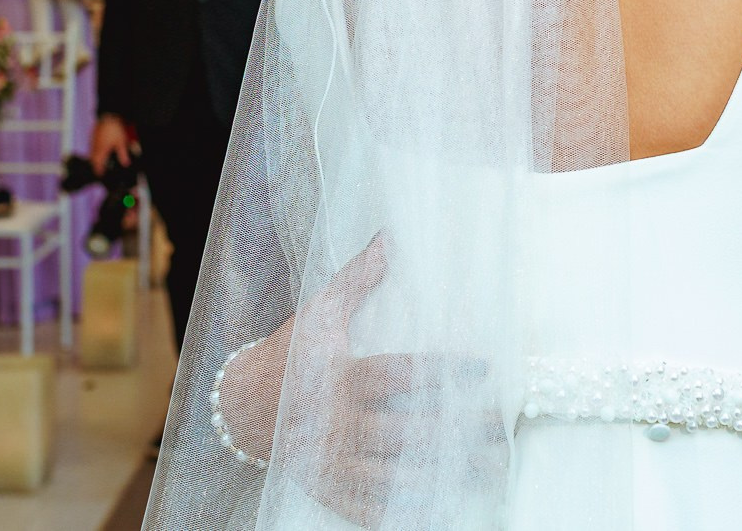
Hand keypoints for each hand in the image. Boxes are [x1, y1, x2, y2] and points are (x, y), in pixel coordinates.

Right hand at [89, 114, 131, 173]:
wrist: (108, 115)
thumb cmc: (114, 128)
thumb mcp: (121, 143)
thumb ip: (123, 154)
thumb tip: (125, 164)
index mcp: (100, 151)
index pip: (97, 165)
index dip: (99, 172)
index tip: (101, 175)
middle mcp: (94, 147)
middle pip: (93, 160)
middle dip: (96, 165)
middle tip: (101, 169)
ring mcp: (92, 141)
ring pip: (92, 153)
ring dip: (96, 157)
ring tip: (101, 160)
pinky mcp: (93, 135)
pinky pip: (93, 146)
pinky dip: (96, 150)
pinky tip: (102, 149)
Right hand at [243, 237, 500, 525]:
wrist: (241, 407)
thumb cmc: (290, 354)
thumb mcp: (319, 312)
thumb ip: (357, 279)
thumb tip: (389, 237)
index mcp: (341, 379)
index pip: (398, 373)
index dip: (440, 370)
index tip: (482, 368)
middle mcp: (338, 423)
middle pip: (406, 432)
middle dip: (455, 432)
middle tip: (500, 430)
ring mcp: (331, 461)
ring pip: (393, 474)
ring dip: (440, 476)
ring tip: (484, 472)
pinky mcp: (324, 487)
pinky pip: (364, 506)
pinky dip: (398, 511)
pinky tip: (436, 508)